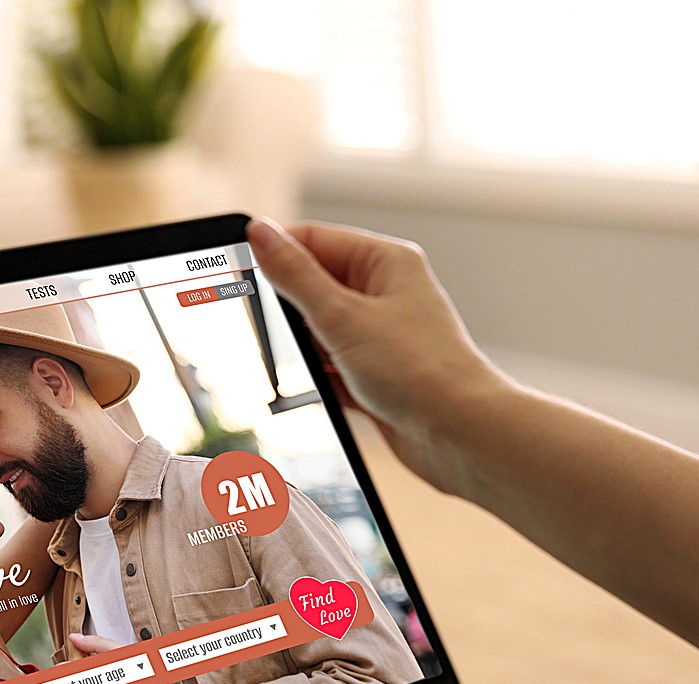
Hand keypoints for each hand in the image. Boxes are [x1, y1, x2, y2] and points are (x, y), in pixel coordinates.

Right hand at [247, 217, 508, 498]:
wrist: (461, 436)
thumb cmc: (420, 371)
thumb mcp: (342, 317)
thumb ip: (295, 276)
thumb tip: (260, 232)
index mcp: (386, 262)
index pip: (314, 239)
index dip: (275, 253)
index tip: (237, 269)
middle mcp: (387, 294)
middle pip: (315, 286)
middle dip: (287, 309)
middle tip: (264, 328)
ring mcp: (383, 337)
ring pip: (322, 331)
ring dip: (304, 349)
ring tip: (301, 367)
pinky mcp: (379, 376)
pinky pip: (334, 368)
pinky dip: (319, 379)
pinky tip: (314, 392)